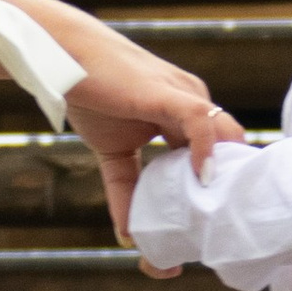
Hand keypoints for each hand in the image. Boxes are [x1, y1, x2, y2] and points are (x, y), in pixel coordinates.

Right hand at [0, 0, 245, 234]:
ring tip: (219, 217)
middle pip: (228, 152)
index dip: (219, 192)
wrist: (63, 53)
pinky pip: (201, 120)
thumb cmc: (89, 93)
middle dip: (228, 192)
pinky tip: (205, 179)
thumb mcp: (113, 152)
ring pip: (225, 138)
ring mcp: (185, 97)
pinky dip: (207, 150)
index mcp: (186, 117)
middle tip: (220, 233)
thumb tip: (128, 237)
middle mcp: (194, 105)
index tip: (213, 228)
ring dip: (225, 179)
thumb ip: (126, 189)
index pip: (217, 157)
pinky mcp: (169, 93)